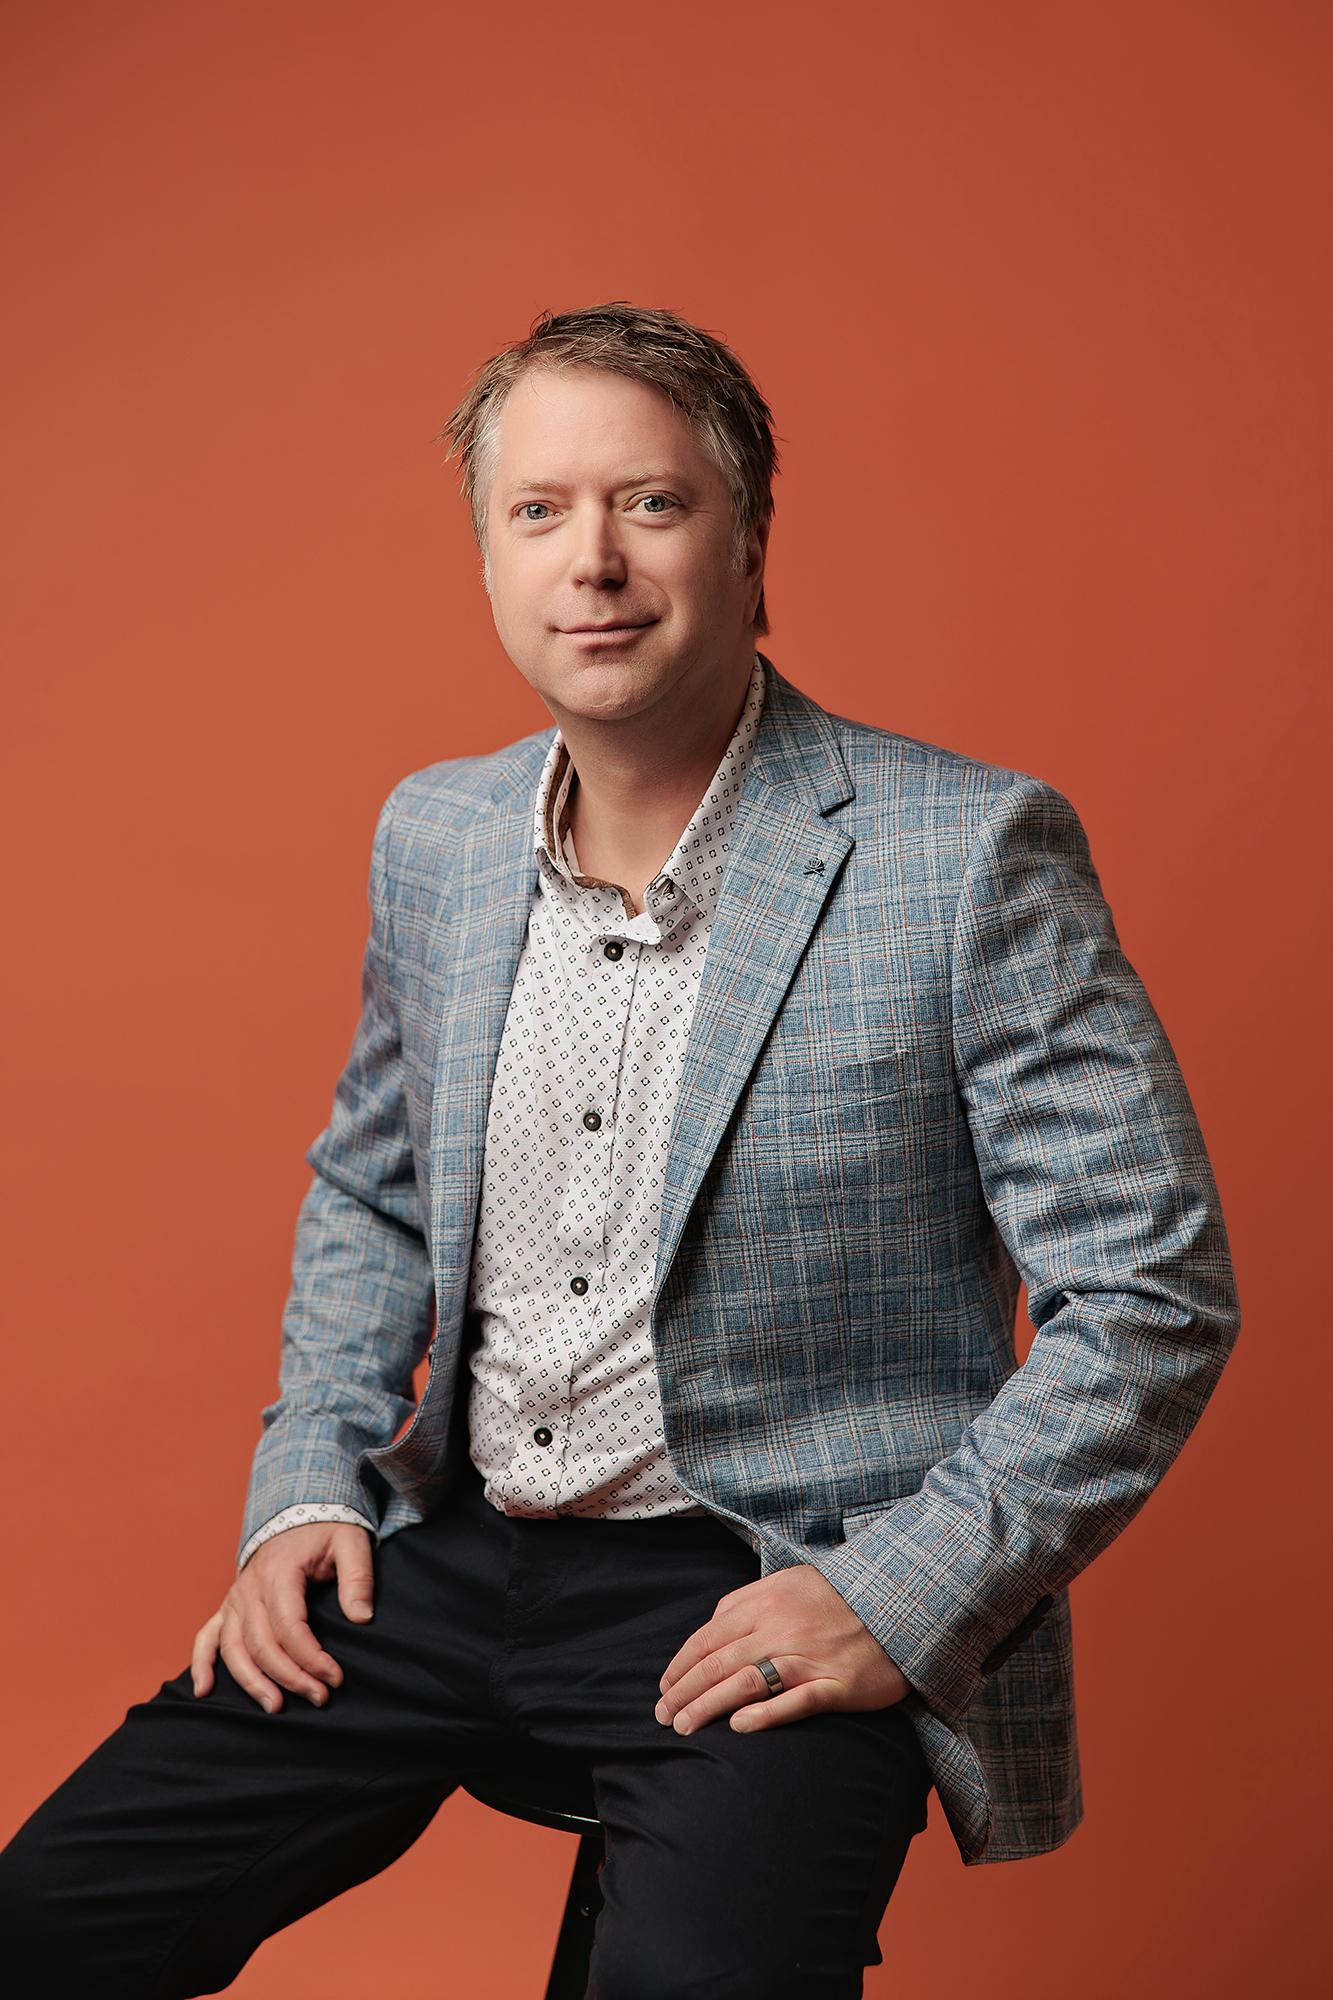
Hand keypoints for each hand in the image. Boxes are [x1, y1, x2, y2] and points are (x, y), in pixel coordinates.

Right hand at [190, 1522, 374, 1713]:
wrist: (298, 1510)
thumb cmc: (327, 1530)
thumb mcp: (351, 1542)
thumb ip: (358, 1578)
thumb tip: (362, 1619)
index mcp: (280, 1571)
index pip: (290, 1626)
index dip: (311, 1658)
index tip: (335, 1678)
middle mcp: (250, 1587)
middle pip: (262, 1644)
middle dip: (290, 1677)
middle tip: (319, 1698)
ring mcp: (235, 1598)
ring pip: (234, 1648)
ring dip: (252, 1682)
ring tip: (276, 1708)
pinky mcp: (228, 1606)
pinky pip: (207, 1637)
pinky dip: (201, 1664)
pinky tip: (204, 1691)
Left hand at [655, 1564, 910, 1734]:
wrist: (898, 1602)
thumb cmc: (838, 1595)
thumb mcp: (789, 1581)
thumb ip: (748, 1600)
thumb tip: (712, 1624)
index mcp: (766, 1601)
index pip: (708, 1637)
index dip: (680, 1665)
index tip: (664, 1688)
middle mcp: (781, 1628)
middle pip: (719, 1663)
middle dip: (683, 1692)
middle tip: (663, 1716)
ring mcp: (809, 1657)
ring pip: (746, 1682)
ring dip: (709, 1706)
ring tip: (685, 1727)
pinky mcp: (838, 1684)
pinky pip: (796, 1702)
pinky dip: (765, 1715)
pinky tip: (739, 1727)